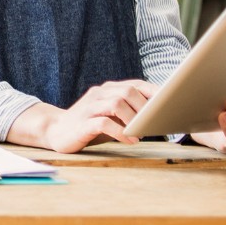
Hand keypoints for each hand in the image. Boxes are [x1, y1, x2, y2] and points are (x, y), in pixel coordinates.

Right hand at [7, 80, 156, 153]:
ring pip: (116, 104)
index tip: (168, 103)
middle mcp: (99, 94)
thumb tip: (155, 117)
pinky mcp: (83, 122)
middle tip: (152, 123)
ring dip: (133, 119)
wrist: (56, 130)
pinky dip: (120, 132)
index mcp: (107, 89)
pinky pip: (104, 123)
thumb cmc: (88, 124)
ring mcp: (90, 107)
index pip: (135, 84)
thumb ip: (126, 112)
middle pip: (127, 91)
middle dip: (144, 107)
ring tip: (141, 133)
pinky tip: (129, 140)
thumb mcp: (109, 115)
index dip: (153, 92)